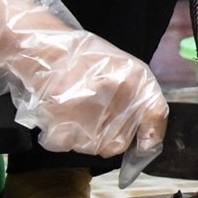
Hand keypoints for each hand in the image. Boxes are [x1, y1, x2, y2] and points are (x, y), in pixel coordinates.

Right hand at [0, 0, 167, 160]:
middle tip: (90, 115)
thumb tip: (147, 139)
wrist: (41, 49)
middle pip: (118, 143)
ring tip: (71, 109)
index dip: (150, 137)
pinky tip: (57, 115)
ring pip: (92, 147)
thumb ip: (139, 99)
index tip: (143, 146)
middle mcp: (119, 99)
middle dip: (107, 136)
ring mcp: (90, 115)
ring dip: (82, 136)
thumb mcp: (122, 69)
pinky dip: (59, 136)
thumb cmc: (81, 59)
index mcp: (137, 80)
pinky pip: (66, 145)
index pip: (157, 117)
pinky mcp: (64, 126)